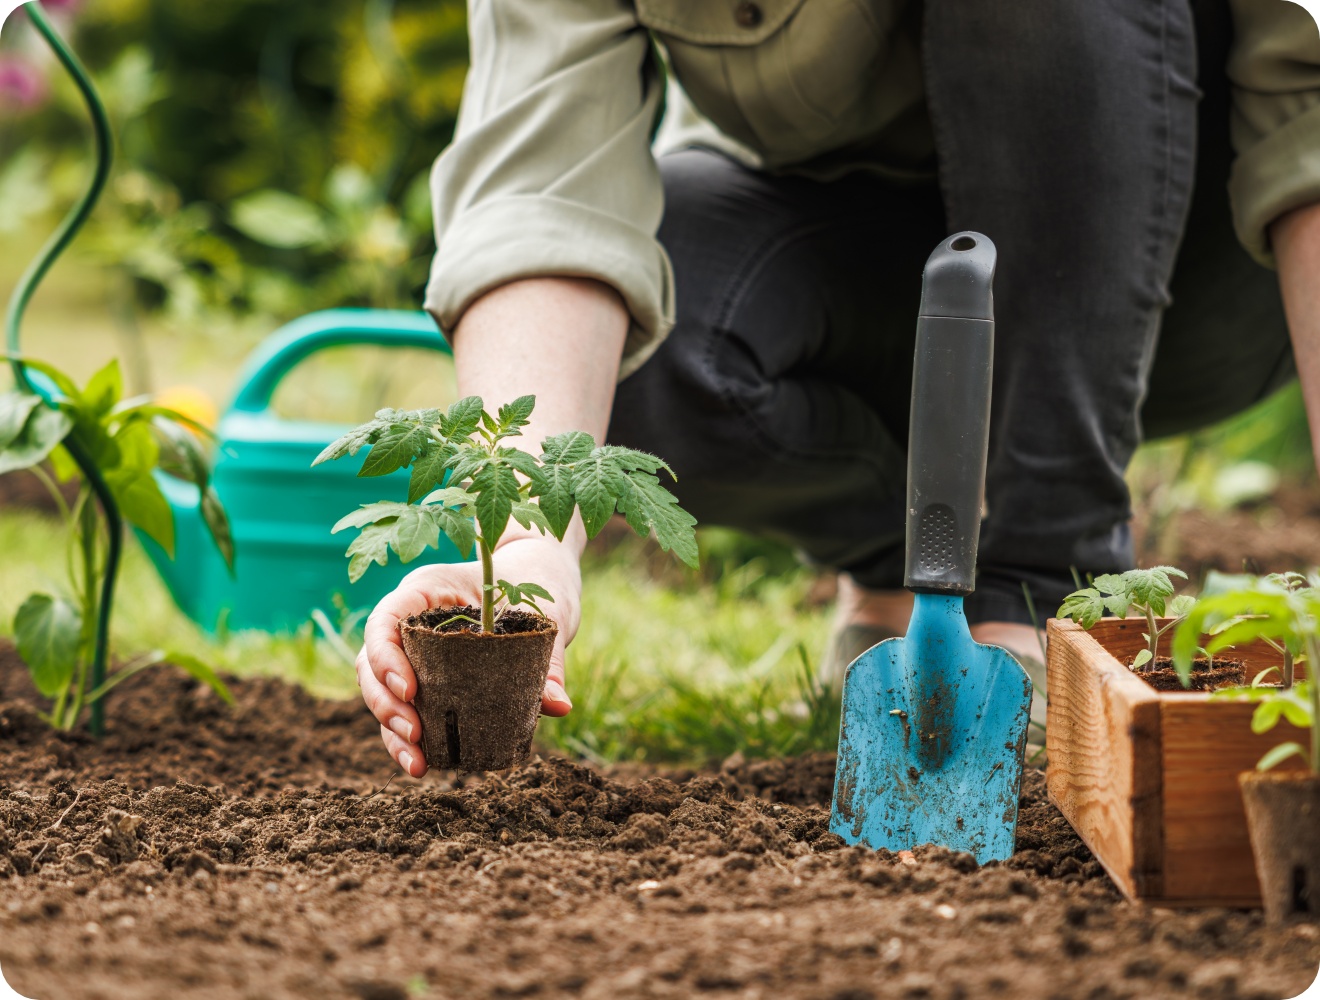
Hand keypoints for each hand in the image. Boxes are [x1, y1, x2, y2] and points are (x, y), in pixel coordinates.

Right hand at [356, 533, 581, 776]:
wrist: (537, 575)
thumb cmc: (534, 583)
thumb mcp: (546, 613)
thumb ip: (548, 659)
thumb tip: (559, 707)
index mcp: (428, 588)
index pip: (386, 619)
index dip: (386, 656)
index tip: (411, 691)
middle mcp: (411, 618)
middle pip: (373, 661)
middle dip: (385, 703)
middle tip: (415, 734)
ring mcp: (414, 647)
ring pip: (380, 689)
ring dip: (390, 729)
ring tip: (417, 763)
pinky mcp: (426, 675)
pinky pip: (405, 705)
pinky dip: (406, 736)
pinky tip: (422, 764)